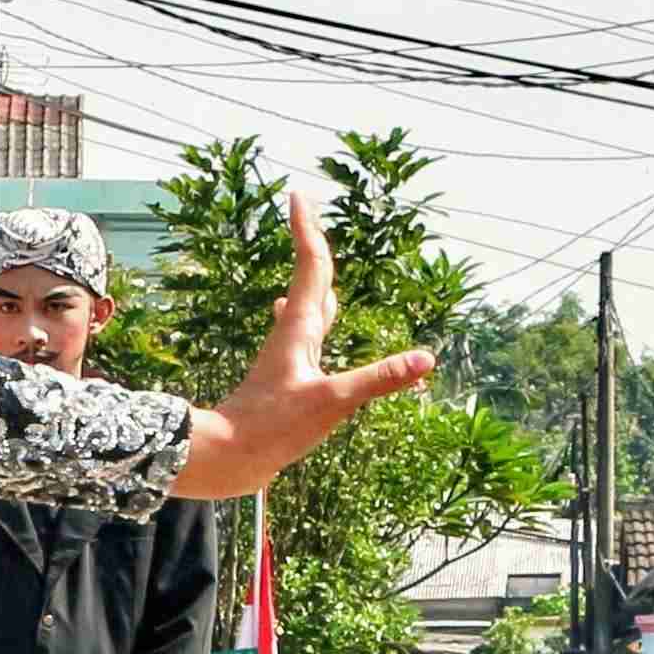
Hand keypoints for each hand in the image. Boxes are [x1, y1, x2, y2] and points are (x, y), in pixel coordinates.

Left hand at [174, 193, 439, 497]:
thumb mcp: (332, 403)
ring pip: (306, 309)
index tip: (297, 195)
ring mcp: (286, 358)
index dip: (307, 231)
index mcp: (300, 330)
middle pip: (308, 281)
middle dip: (314, 247)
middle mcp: (291, 336)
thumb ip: (379, 379)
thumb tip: (426, 358)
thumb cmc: (271, 428)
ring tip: (319, 261)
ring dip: (315, 283)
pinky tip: (302, 323)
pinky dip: (314, 320)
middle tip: (311, 216)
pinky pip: (306, 337)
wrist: (227, 458)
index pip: (311, 268)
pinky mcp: (285, 380)